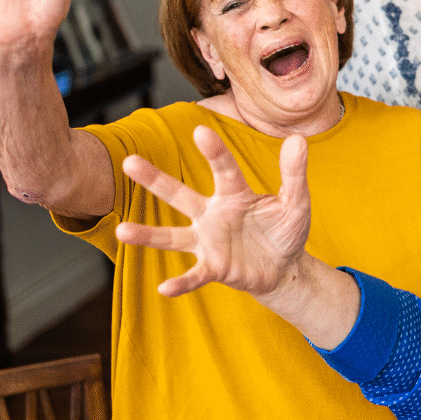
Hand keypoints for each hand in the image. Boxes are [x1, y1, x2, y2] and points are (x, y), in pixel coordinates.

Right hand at [115, 126, 311, 297]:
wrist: (285, 267)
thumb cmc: (284, 229)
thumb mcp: (296, 201)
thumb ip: (294, 173)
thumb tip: (298, 139)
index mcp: (233, 194)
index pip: (223, 169)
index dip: (214, 151)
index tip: (200, 130)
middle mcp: (212, 214)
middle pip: (179, 194)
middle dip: (155, 179)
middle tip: (128, 161)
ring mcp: (208, 242)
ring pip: (172, 237)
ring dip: (147, 235)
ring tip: (122, 232)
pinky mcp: (214, 267)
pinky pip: (194, 275)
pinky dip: (181, 283)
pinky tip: (164, 288)